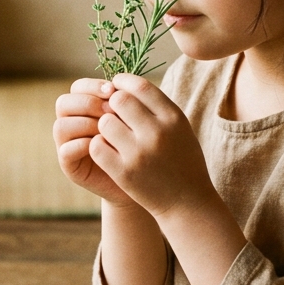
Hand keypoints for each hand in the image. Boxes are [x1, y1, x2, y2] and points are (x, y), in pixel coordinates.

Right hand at [54, 79, 133, 205]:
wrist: (143, 179)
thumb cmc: (140, 144)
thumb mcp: (133, 118)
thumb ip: (123, 101)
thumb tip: (118, 87)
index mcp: (85, 107)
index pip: (77, 87)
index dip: (92, 86)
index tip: (113, 90)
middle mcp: (72, 123)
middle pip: (64, 103)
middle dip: (88, 103)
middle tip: (111, 110)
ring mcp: (67, 144)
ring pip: (61, 125)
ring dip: (85, 124)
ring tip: (109, 130)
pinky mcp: (70, 165)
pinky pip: (65, 150)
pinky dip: (83, 145)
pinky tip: (105, 145)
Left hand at [89, 73, 218, 217]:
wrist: (187, 202)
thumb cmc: (182, 159)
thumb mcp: (180, 128)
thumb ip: (156, 106)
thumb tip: (124, 83)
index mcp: (174, 118)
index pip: (140, 86)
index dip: (123, 82)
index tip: (117, 85)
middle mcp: (157, 133)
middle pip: (119, 100)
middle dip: (111, 103)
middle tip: (112, 111)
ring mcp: (139, 154)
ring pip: (105, 122)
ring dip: (104, 125)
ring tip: (112, 134)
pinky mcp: (124, 173)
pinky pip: (97, 146)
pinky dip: (99, 146)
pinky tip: (108, 150)